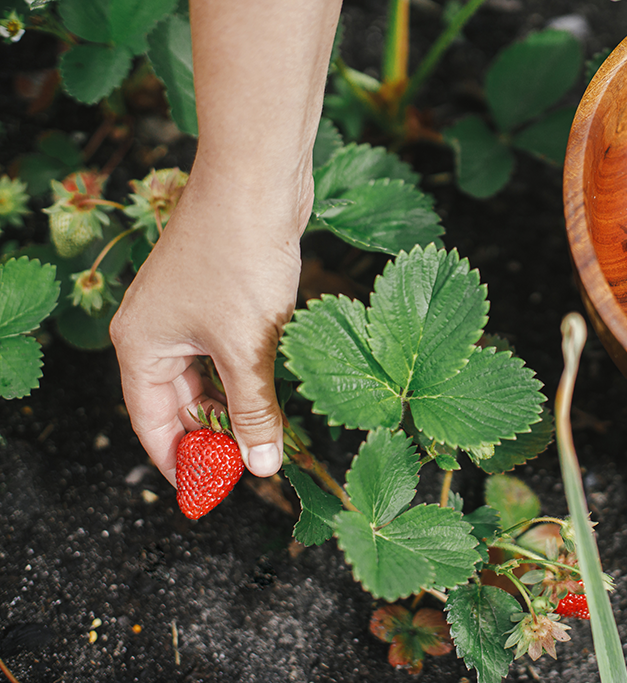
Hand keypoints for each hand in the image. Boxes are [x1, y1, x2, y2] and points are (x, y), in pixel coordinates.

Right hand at [109, 0, 341, 487]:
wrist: (257, 181)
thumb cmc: (239, 260)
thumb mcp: (247, 346)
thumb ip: (253, 409)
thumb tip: (262, 465)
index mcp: (141, 346)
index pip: (151, 424)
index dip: (180, 462)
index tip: (210, 493)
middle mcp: (155, 330)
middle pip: (178, 403)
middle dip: (212, 436)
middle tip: (250, 470)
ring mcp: (187, 310)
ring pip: (207, 376)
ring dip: (234, 406)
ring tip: (268, 439)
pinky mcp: (219, 294)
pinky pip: (228, 350)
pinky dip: (247, 374)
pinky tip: (275, 393)